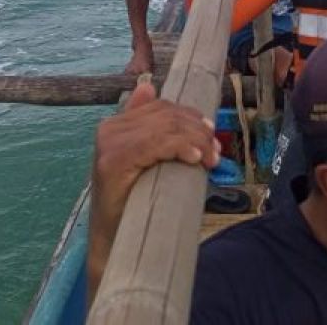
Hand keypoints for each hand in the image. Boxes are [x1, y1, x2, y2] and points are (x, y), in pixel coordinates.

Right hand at [88, 83, 219, 299]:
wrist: (113, 240)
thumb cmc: (133, 202)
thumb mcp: (144, 160)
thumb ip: (147, 127)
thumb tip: (148, 86)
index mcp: (115, 124)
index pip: (161, 107)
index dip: (191, 117)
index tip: (212, 134)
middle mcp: (109, 128)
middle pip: (166, 115)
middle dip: (198, 131)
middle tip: (217, 152)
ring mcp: (109, 144)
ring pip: (165, 127)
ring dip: (196, 140)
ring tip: (211, 159)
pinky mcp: (113, 162)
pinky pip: (156, 143)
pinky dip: (181, 147)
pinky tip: (196, 159)